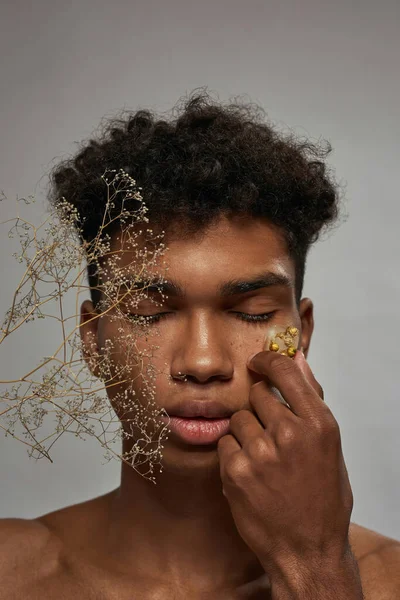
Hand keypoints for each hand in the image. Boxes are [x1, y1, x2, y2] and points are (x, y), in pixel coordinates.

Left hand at [217, 349, 354, 580]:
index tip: (257, 362)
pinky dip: (234, 454)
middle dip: (260, 408)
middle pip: (257, 394)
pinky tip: (250, 474)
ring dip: (246, 432)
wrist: (307, 551)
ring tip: (263, 459)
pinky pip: (225, 443)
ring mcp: (260, 453)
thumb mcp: (329, 446)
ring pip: (239, 419)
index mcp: (318, 424)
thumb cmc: (323, 500)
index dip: (267, 360)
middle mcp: (289, 434)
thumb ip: (311, 398)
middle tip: (270, 433)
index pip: (285, 371)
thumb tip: (296, 358)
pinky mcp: (236, 472)